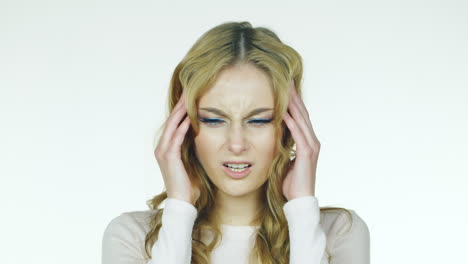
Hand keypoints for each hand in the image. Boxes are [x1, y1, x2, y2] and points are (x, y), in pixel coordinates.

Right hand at [154, 89, 199, 205]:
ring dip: (181, 111)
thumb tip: (204, 134)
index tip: (190, 94)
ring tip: (188, 96)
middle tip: (188, 88)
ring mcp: (164, 151)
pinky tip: (189, 117)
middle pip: (172, 119)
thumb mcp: (192, 160)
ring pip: (172, 125)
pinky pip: (176, 138)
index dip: (182, 108)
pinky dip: (182, 127)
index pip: (174, 122)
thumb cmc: (190, 183)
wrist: (183, 202)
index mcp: (167, 147)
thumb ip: (194, 147)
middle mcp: (162, 147)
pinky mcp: (169, 157)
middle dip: (180, 104)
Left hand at [282, 80, 320, 199]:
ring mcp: (311, 146)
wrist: (299, 199)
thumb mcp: (286, 158)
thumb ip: (284, 145)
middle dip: (295, 96)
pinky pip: (298, 134)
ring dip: (294, 104)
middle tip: (287, 80)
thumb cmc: (291, 181)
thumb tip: (274, 135)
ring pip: (302, 120)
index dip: (294, 101)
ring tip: (287, 89)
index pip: (300, 116)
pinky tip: (285, 112)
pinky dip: (292, 122)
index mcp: (307, 141)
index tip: (286, 86)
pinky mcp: (307, 154)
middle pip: (303, 113)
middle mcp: (312, 141)